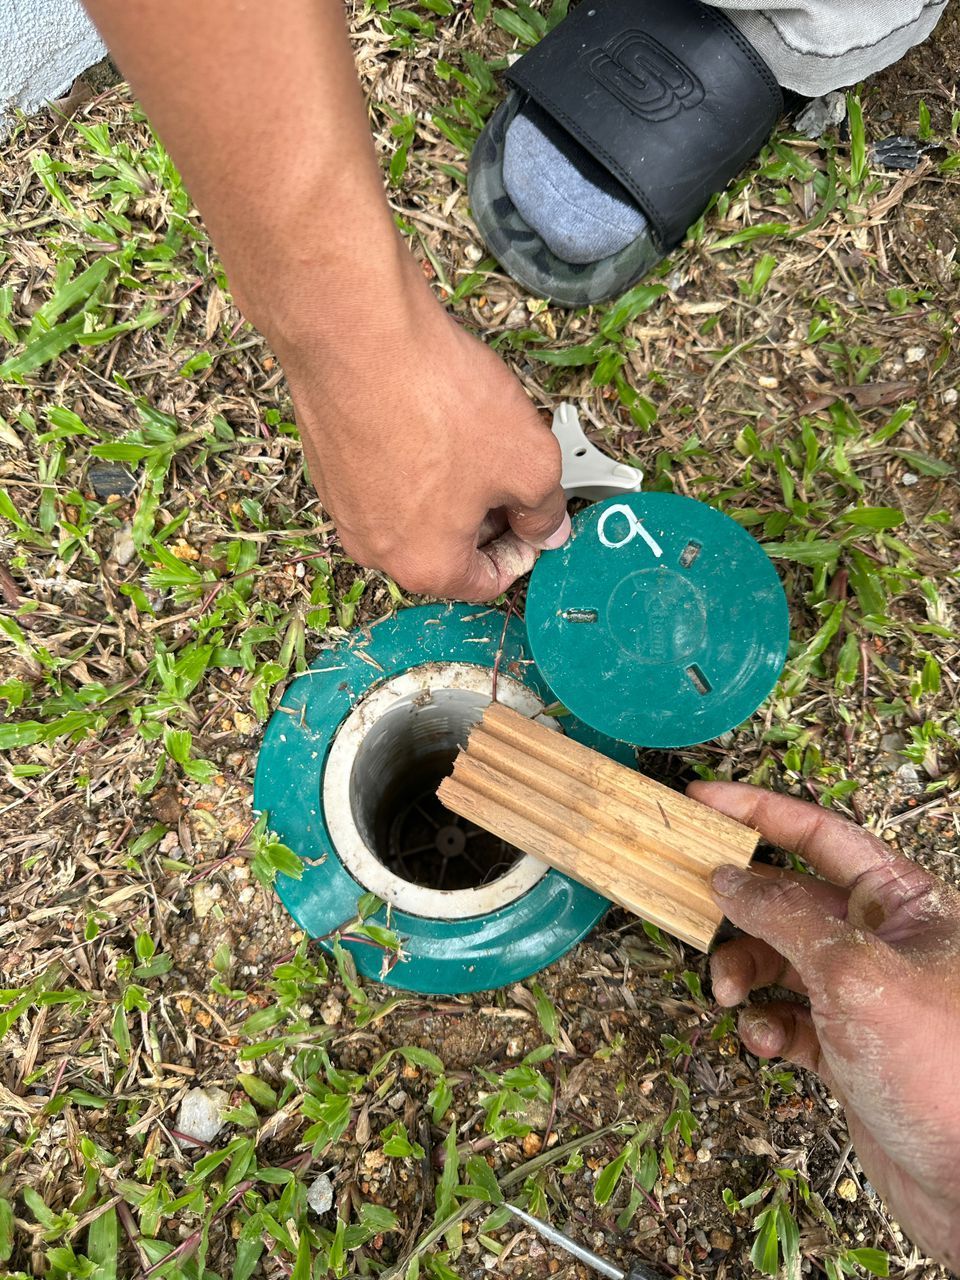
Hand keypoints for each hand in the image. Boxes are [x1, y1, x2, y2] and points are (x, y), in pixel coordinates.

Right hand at [277, 266, 568, 601]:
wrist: (358, 333)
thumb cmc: (438, 403)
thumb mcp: (530, 462)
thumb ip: (546, 509)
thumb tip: (547, 528)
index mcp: (427, 565)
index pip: (488, 583)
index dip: (524, 548)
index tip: (537, 516)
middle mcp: (376, 548)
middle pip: (449, 548)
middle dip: (486, 515)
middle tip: (511, 470)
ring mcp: (344, 507)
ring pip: (415, 511)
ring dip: (450, 484)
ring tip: (474, 435)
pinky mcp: (327, 464)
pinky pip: (384, 476)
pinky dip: (412, 457)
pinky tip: (432, 416)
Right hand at [689, 782, 959, 1270]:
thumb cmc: (941, 1067)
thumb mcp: (852, 972)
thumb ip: (783, 915)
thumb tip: (729, 876)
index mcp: (903, 901)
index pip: (820, 833)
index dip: (757, 811)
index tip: (701, 800)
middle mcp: (884, 940)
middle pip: (789, 899)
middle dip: (740, 909)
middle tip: (694, 908)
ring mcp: (864, 995)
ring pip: (779, 961)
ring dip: (744, 973)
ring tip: (728, 994)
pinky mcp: (849, 1048)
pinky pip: (787, 1019)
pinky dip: (765, 1026)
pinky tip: (765, 1040)